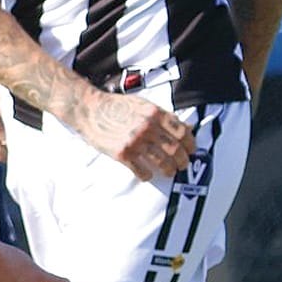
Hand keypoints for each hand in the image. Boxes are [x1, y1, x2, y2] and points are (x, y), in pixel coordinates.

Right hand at [81, 87, 195, 182]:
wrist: (90, 109)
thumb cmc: (116, 106)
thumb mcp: (144, 105)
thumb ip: (164, 117)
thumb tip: (186, 128)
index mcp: (156, 114)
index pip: (182, 132)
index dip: (190, 144)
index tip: (191, 151)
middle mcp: (148, 127)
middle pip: (175, 149)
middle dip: (182, 161)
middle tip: (182, 166)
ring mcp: (135, 141)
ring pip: (161, 161)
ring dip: (168, 170)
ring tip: (169, 172)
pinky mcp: (122, 153)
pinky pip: (140, 170)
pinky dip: (147, 175)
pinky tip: (147, 175)